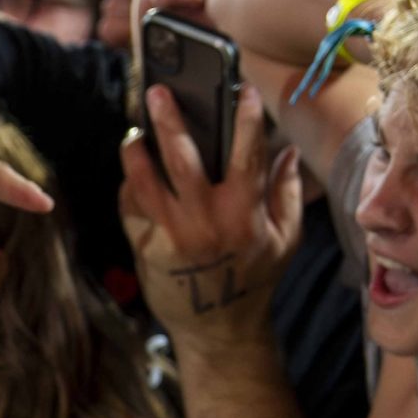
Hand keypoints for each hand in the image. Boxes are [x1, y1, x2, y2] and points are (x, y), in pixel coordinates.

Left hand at [116, 82, 299, 348]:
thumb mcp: (285, 239)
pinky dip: (129, 188)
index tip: (241, 88)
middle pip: (183, 159)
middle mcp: (206, 221)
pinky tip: (132, 175)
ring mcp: (172, 235)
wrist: (217, 329)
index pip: (248, 156)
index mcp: (245, 214)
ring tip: (133, 134)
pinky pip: (131, 209)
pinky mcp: (146, 249)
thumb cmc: (254, 279)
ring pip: (145, 181)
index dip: (246, 119)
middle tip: (157, 92)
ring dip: (135, 152)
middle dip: (170, 120)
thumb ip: (287, 193)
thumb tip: (288, 151)